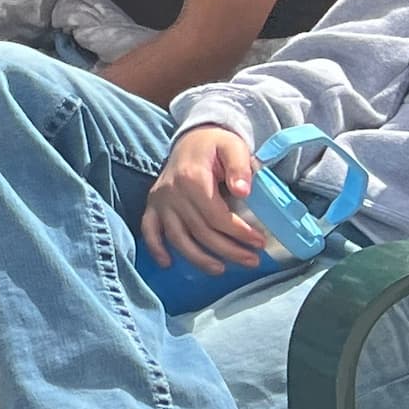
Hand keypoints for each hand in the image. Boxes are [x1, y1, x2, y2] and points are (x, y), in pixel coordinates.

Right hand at [141, 124, 274, 275]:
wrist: (192, 138)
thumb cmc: (216, 144)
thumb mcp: (233, 147)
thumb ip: (240, 167)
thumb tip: (243, 191)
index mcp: (192, 178)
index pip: (216, 216)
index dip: (239, 233)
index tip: (259, 242)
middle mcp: (172, 192)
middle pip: (200, 231)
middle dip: (228, 250)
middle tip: (251, 261)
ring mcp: (160, 200)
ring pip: (177, 238)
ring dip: (199, 258)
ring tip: (220, 269)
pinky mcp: (153, 205)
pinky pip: (150, 230)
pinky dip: (156, 248)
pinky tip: (168, 263)